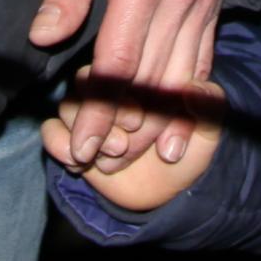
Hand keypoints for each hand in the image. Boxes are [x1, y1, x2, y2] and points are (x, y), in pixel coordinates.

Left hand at [29, 0, 224, 172]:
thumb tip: (44, 36)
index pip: (120, 58)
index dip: (100, 106)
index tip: (82, 142)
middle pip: (150, 79)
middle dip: (120, 127)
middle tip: (92, 159)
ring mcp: (204, 4)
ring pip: (176, 85)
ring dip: (150, 130)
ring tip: (119, 158)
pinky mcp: (214, 16)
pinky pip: (199, 74)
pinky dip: (184, 115)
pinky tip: (168, 146)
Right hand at [44, 76, 223, 213]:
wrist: (164, 192)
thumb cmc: (186, 153)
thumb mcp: (206, 133)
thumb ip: (209, 108)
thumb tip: (198, 90)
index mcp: (142, 72)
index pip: (124, 68)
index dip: (127, 97)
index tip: (138, 122)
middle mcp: (110, 84)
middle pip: (90, 81)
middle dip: (105, 116)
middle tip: (122, 144)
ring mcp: (85, 108)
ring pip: (68, 103)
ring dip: (83, 131)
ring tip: (111, 152)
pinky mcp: (66, 133)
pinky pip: (50, 130)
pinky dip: (61, 145)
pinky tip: (81, 162)